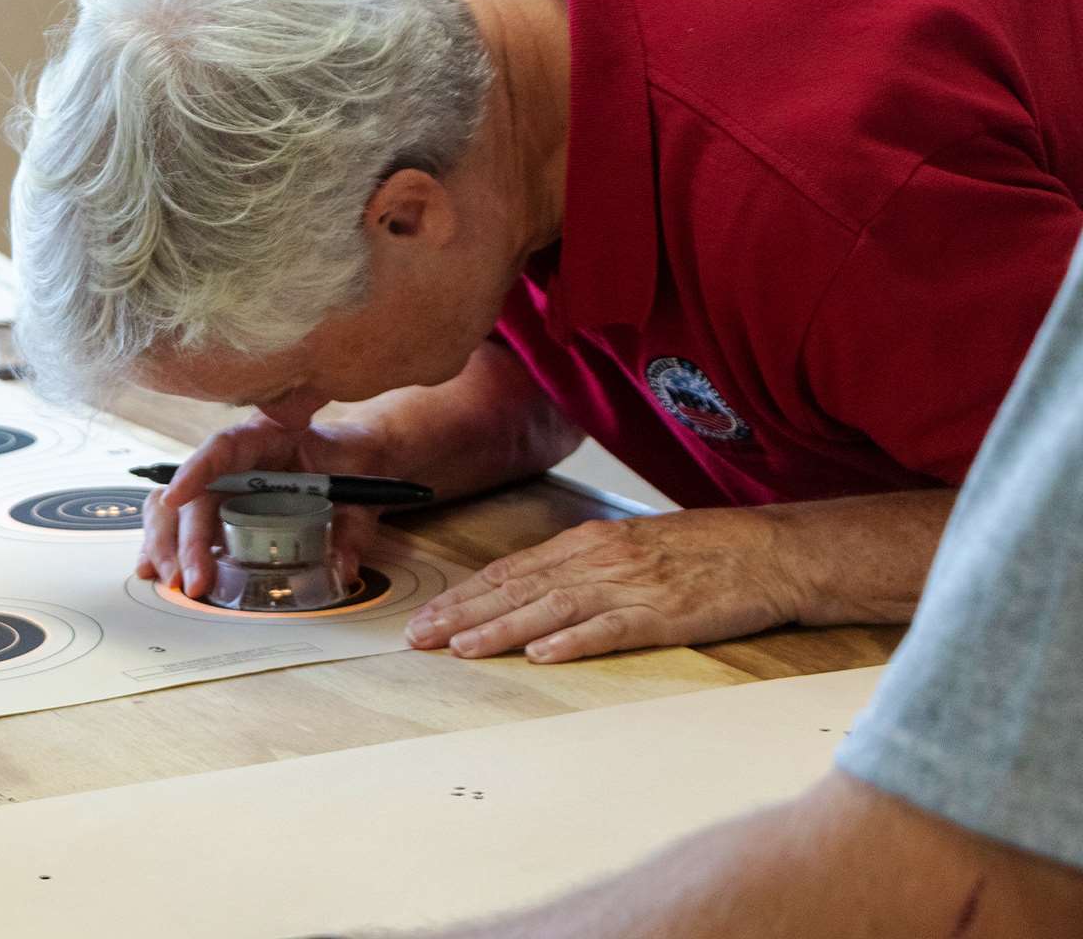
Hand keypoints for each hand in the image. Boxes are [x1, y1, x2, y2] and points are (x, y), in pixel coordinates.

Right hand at [137, 415, 399, 598]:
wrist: (357, 461)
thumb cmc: (353, 465)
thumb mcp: (362, 496)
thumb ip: (353, 530)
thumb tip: (342, 569)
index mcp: (268, 436)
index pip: (224, 447)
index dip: (197, 470)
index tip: (177, 498)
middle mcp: (236, 460)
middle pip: (196, 492)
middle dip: (184, 537)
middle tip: (191, 579)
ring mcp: (224, 485)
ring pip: (176, 508)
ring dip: (168, 546)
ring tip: (175, 583)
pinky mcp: (221, 510)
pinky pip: (183, 525)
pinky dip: (169, 549)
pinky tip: (159, 573)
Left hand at [404, 508, 807, 662]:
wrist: (776, 551)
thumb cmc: (708, 551)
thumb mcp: (634, 546)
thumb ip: (585, 565)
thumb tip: (535, 589)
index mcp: (590, 541)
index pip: (511, 570)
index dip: (464, 595)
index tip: (427, 616)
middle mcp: (602, 558)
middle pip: (518, 588)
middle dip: (463, 613)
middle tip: (418, 636)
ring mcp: (633, 584)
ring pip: (552, 607)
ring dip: (501, 629)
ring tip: (461, 648)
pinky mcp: (666, 612)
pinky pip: (612, 628)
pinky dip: (574, 641)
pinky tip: (542, 654)